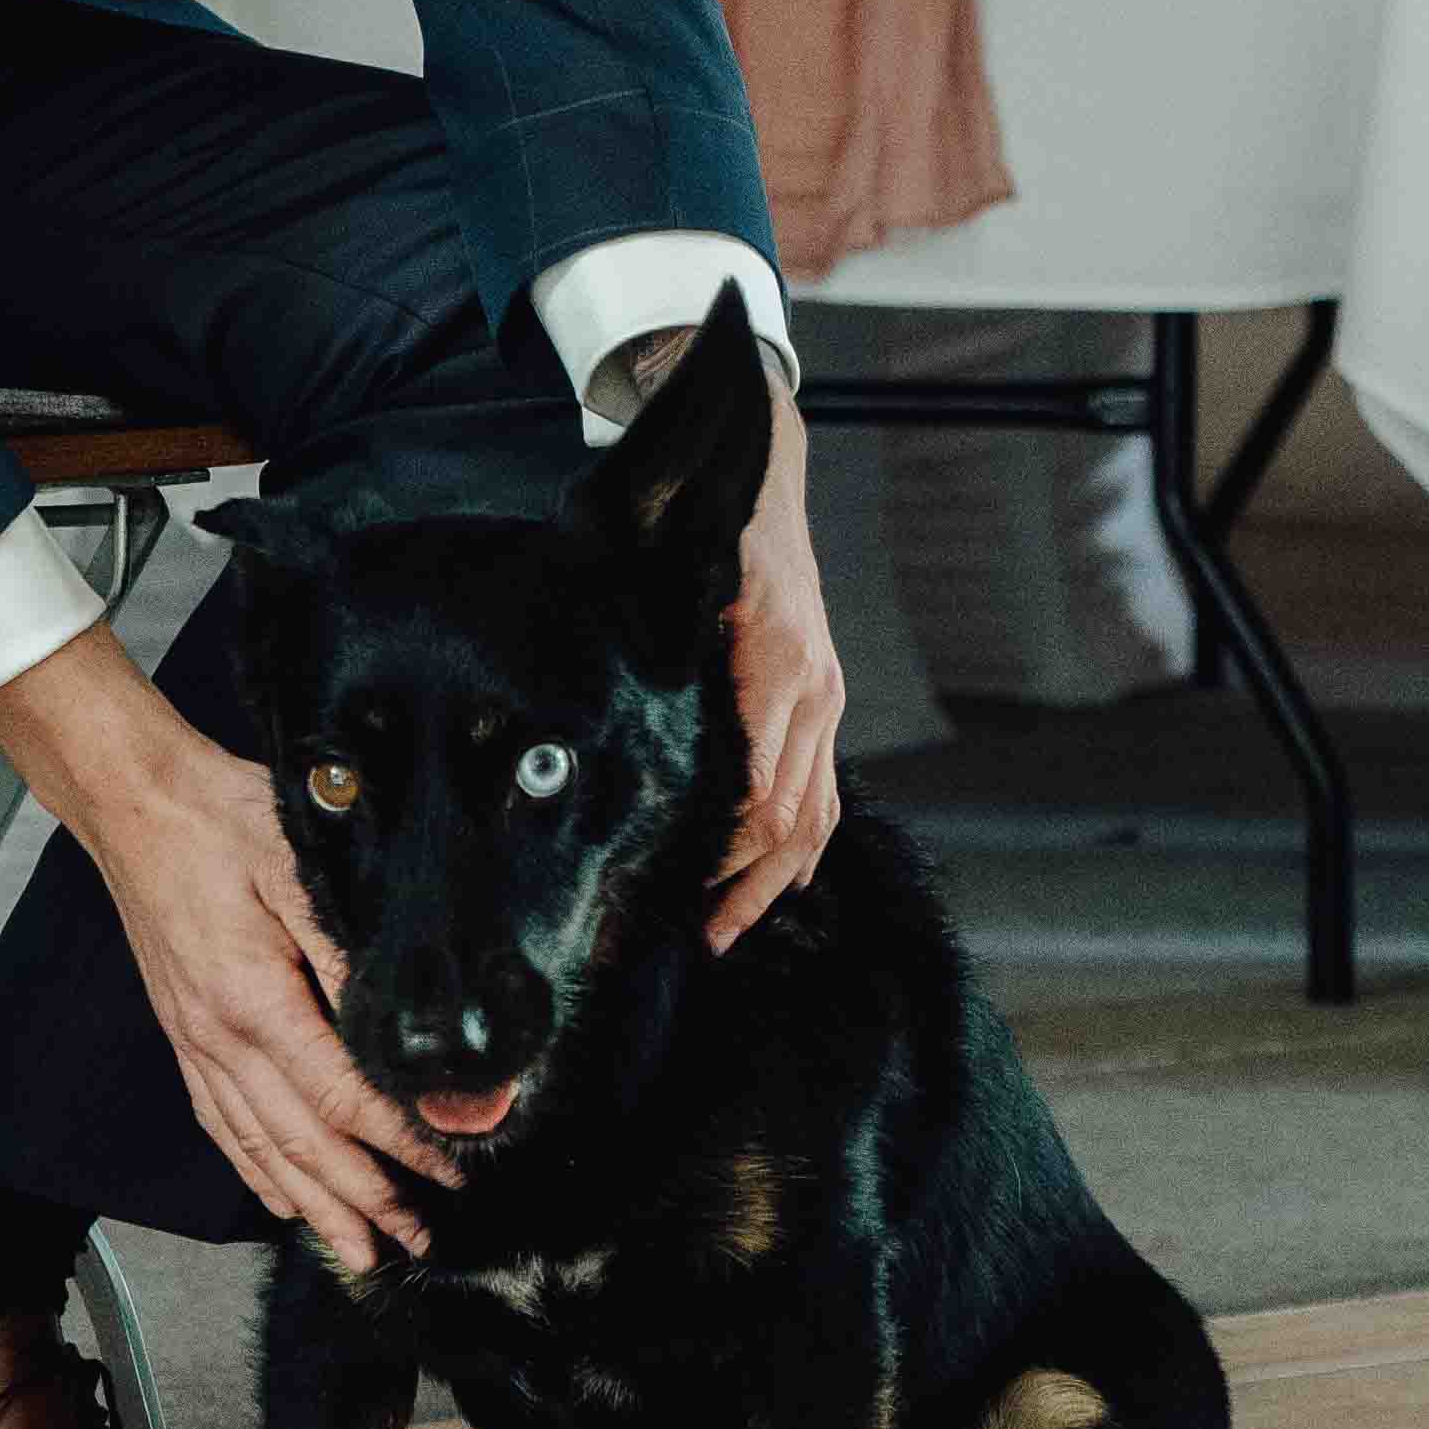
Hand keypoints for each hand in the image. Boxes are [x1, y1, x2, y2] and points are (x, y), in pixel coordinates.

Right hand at [0, 627, 461, 1275]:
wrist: (136, 803)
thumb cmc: (218, 819)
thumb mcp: (298, 867)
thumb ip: (347, 950)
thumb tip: (404, 1019)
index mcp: (255, 1000)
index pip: (342, 1098)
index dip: (399, 1143)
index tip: (446, 1169)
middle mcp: (220, 1037)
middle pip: (301, 1144)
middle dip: (364, 1200)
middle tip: (416, 1241)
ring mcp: (195, 1042)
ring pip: (259, 1148)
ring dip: (313, 1205)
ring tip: (358, 1250)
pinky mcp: (183, 1034)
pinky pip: (220, 1123)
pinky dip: (254, 1171)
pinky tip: (280, 1199)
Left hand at [705, 342, 844, 950]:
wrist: (764, 486)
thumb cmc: (703, 533)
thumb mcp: (670, 583)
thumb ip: (652, 654)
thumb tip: (602, 734)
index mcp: (772, 665)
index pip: (756, 790)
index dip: (717, 853)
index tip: (669, 894)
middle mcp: (811, 689)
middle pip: (788, 819)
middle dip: (739, 888)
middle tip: (691, 942)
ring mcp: (826, 699)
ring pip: (815, 818)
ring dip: (770, 885)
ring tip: (720, 936)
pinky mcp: (826, 703)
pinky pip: (824, 795)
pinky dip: (801, 851)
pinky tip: (768, 891)